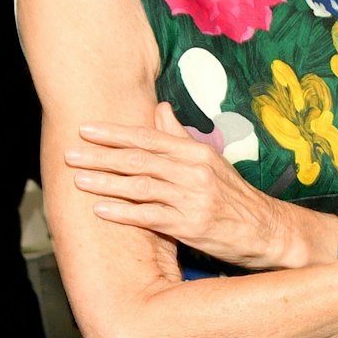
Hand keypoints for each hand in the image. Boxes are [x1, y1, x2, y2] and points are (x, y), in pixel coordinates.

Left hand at [66, 106, 289, 267]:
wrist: (266, 231)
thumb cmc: (233, 196)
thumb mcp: (210, 161)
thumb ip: (181, 137)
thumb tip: (159, 107)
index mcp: (195, 153)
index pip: (148, 138)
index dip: (114, 133)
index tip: (85, 129)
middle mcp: (193, 172)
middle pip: (138, 160)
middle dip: (101, 156)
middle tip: (70, 153)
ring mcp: (192, 199)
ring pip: (139, 187)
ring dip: (105, 183)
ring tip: (78, 180)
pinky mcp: (191, 226)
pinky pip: (149, 217)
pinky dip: (122, 212)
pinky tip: (100, 209)